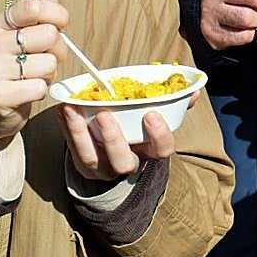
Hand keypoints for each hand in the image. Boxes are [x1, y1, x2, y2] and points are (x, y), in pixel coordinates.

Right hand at [0, 0, 68, 146]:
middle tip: (47, 57)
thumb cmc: (14, 68)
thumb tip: (52, 0)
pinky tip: (27, 91)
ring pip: (48, 63)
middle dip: (57, 49)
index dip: (56, 14)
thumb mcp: (23, 39)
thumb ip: (38, 19)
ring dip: (48, 73)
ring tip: (33, 76)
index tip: (60, 23)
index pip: (33, 7)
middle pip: (48, 35)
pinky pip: (40, 87)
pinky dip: (40, 91)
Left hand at [57, 104, 180, 180]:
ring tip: (72, 110)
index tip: (151, 114)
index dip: (159, 134)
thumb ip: (175, 103)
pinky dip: (66, 129)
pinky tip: (63, 111)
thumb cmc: (140, 130)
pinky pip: (72, 150)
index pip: (162, 150)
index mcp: (150, 151)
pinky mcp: (83, 164)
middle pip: (123, 162)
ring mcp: (103, 167)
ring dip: (79, 133)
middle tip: (104, 115)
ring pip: (91, 158)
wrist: (114, 157)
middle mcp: (128, 163)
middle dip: (114, 140)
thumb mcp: (158, 119)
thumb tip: (194, 88)